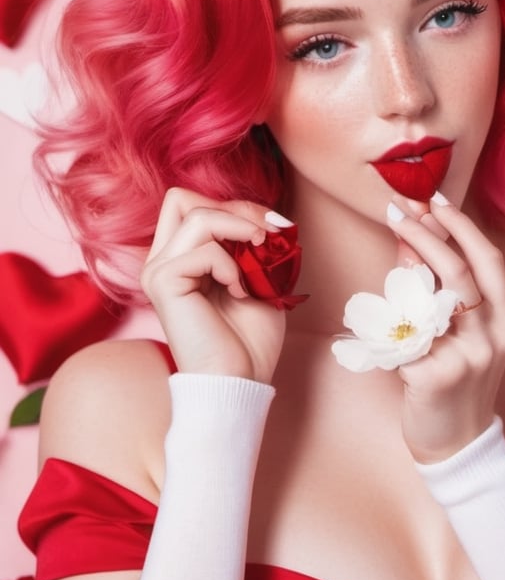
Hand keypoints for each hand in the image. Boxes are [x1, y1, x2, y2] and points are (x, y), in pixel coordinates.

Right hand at [141, 187, 288, 380]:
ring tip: (255, 270)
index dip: (236, 207)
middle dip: (235, 210)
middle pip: (183, 197)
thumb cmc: (250, 339)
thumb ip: (252, 242)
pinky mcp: (162, 282)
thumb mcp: (259, 278)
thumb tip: (266, 214)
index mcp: (179, 257)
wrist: (239, 382)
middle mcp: (161, 260)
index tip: (271, 233)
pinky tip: (240, 293)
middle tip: (265, 240)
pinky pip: (204, 248)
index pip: (193, 202)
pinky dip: (231, 266)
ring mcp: (158, 270)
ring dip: (239, 234)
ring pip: (197, 214)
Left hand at [385, 193, 504, 462]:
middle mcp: (495, 336)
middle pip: (461, 271)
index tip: (434, 200)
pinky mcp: (436, 377)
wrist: (458, 444)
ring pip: (434, 298)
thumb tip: (409, 245)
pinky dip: (387, 323)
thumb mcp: (459, 336)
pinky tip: (371, 315)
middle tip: (400, 212)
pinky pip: (405, 338)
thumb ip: (439, 293)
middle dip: (429, 234)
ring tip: (388, 244)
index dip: (461, 226)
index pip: (488, 260)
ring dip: (407, 263)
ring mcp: (468, 357)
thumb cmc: (456, 383)